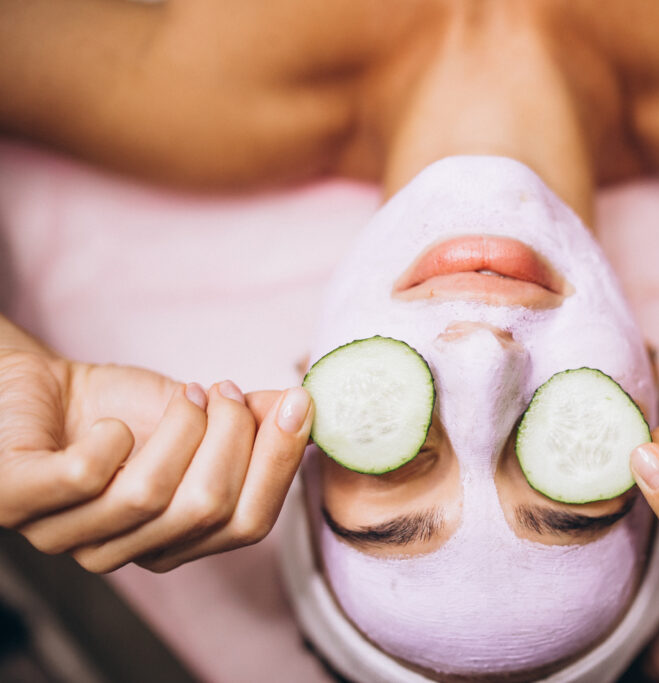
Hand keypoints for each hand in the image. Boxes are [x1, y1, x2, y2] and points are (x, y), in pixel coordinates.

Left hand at [0, 346, 312, 572]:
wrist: (35, 386)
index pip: (248, 526)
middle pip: (206, 509)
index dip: (278, 464)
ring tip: (186, 392)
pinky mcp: (14, 500)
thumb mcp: (200, 415)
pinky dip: (109, 441)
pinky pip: (81, 479)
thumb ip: (253, 420)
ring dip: (180, 428)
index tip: (297, 405)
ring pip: (147, 495)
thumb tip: (308, 407)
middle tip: (224, 390)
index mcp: (175, 541)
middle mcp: (123, 551)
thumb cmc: (117, 408)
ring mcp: (65, 534)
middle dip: (231, 436)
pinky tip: (112, 423)